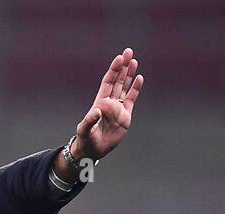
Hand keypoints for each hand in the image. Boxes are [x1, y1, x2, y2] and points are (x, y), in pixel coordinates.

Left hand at [74, 47, 143, 162]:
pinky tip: (139, 78)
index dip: (113, 70)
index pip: (108, 81)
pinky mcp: (125, 116)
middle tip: (128, 51)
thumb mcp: (85, 130)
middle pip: (118, 80)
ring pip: (125, 87)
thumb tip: (98, 111)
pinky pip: (132, 100)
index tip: (119, 58)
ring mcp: (118, 108)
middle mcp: (110, 102)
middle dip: (123, 66)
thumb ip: (90, 120)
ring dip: (130, 75)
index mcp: (100, 102)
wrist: (93, 150)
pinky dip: (135, 89)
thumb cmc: (86, 139)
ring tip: (134, 61)